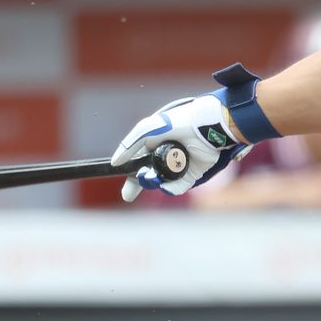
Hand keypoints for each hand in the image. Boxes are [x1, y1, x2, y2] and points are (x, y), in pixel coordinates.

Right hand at [111, 94, 247, 202]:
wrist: (205, 126)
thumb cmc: (174, 124)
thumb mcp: (146, 130)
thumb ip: (128, 145)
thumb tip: (115, 162)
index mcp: (152, 146)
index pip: (136, 165)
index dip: (129, 176)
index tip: (122, 185)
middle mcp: (164, 158)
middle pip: (147, 177)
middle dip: (136, 186)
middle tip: (128, 196)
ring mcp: (178, 168)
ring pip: (162, 183)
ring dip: (156, 183)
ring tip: (155, 176)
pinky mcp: (192, 175)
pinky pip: (178, 187)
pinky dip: (172, 188)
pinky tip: (167, 184)